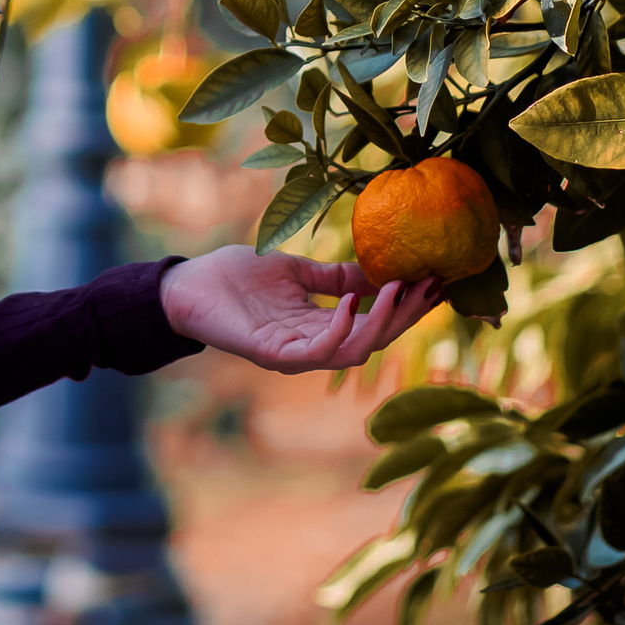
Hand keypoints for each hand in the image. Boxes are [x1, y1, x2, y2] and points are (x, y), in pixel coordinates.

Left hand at [161, 245, 443, 374]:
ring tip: (403, 286)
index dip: (408, 305)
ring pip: (356, 349)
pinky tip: (354, 299)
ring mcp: (295, 354)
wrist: (185, 286)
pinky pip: (319, 349)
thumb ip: (333, 276)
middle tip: (434, 283)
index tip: (439, 279)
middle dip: (407, 314)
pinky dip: (341, 325)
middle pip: (376, 340)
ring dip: (384, 320)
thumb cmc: (234, 277)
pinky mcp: (273, 354)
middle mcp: (313, 346)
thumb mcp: (295, 270)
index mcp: (321, 325)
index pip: (377, 322)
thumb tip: (378, 271)